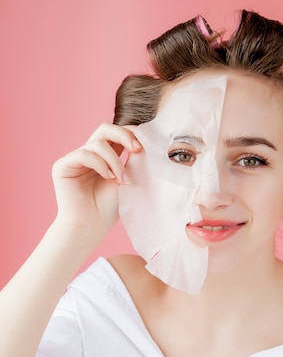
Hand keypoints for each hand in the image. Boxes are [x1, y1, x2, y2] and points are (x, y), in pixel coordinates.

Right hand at [52, 123, 140, 241]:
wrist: (91, 227)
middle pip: (105, 128)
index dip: (131, 133)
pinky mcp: (63, 165)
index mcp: (105, 155)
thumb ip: (133, 158)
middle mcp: (89, 153)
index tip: (146, 145)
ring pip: (98, 143)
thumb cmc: (110, 207)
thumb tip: (145, 139)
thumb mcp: (128, 177)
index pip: (117, 132)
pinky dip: (100, 164)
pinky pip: (84, 153)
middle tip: (137, 149)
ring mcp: (75, 158)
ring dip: (114, 160)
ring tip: (122, 179)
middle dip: (124, 135)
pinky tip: (107, 177)